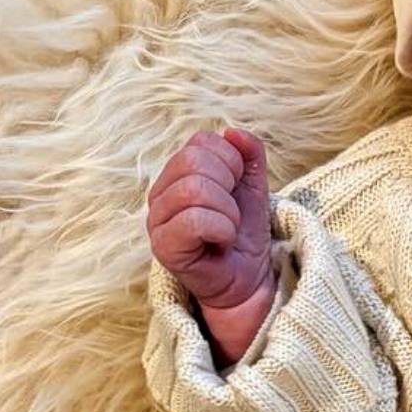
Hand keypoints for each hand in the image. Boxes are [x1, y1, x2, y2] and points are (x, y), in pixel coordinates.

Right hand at [145, 127, 274, 314]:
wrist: (248, 279)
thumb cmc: (244, 232)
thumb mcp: (254, 186)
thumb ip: (249, 154)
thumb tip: (233, 132)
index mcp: (177, 174)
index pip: (201, 142)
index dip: (231, 162)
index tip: (236, 188)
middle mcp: (160, 194)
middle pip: (194, 161)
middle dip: (228, 185)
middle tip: (232, 212)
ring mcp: (157, 221)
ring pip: (194, 189)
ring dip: (227, 211)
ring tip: (228, 228)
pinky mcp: (163, 247)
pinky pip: (193, 220)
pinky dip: (220, 228)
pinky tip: (223, 240)